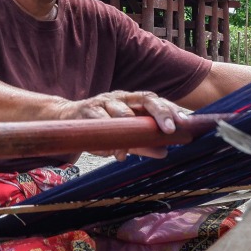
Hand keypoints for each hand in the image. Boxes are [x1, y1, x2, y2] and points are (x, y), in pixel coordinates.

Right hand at [48, 90, 186, 159]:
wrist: (67, 118)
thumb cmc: (99, 126)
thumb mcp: (123, 136)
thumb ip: (142, 144)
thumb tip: (164, 152)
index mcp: (132, 101)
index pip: (155, 101)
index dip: (170, 110)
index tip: (183, 123)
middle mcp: (121, 98)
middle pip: (145, 99)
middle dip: (159, 112)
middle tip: (168, 129)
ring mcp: (104, 101)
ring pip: (121, 111)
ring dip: (128, 129)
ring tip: (132, 148)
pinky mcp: (87, 110)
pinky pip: (99, 121)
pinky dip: (106, 137)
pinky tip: (113, 150)